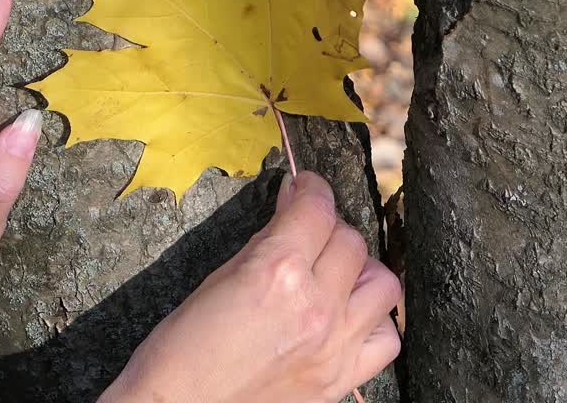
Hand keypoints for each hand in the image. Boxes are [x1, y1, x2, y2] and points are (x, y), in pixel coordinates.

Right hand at [100, 172, 401, 402]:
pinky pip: (385, 340)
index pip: (317, 208)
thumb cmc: (181, 350)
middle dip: (329, 228)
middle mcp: (315, 305)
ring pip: (382, 284)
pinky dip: (374, 322)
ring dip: (360, 271)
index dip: (311, 188)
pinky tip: (348, 317)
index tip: (305, 187)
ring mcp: (333, 345)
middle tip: (308, 233)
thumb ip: (264, 242)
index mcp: (276, 271)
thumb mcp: (217, 279)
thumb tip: (291, 207)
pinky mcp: (339, 379)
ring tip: (334, 274)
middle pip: (351, 241)